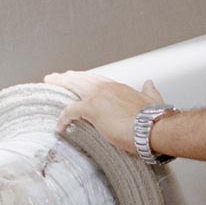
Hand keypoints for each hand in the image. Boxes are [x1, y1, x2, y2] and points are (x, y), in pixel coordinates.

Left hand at [43, 70, 163, 152]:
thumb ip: (149, 91)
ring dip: (60, 84)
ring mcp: (98, 97)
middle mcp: (107, 88)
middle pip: (82, 78)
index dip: (86, 78)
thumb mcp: (153, 100)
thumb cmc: (155, 118)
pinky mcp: (92, 109)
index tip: (77, 78)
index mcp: (118, 87)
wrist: (153, 127)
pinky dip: (63, 117)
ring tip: (50, 83)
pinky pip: (71, 111)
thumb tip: (149, 83)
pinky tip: (59, 126)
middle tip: (56, 76)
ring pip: (73, 85)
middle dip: (68, 77)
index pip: (97, 79)